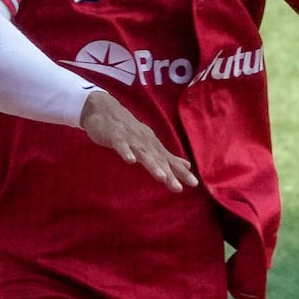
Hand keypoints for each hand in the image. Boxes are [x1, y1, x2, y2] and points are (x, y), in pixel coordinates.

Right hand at [80, 92, 198, 192]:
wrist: (104, 109)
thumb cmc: (127, 130)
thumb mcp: (148, 143)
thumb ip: (166, 156)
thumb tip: (187, 166)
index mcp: (153, 145)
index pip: (170, 161)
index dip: (181, 172)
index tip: (194, 184)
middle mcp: (145, 142)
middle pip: (159, 160)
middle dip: (169, 174)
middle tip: (178, 188)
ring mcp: (131, 139)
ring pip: (143, 154)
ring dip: (152, 165)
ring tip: (161, 177)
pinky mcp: (116, 137)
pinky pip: (121, 146)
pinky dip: (126, 152)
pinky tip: (130, 161)